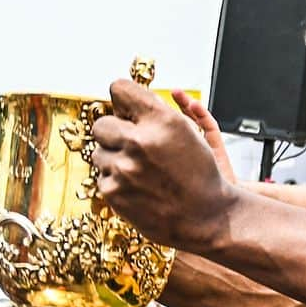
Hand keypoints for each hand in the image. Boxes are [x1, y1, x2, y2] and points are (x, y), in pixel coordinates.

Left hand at [89, 80, 233, 251]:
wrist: (206, 218)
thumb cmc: (199, 175)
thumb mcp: (187, 131)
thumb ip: (154, 112)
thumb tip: (124, 102)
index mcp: (161, 121)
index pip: (119, 89)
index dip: (124, 100)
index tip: (128, 111)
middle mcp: (139, 142)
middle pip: (101, 123)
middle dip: (115, 133)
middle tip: (133, 146)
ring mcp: (124, 169)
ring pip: (99, 151)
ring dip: (115, 159)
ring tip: (140, 171)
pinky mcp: (113, 192)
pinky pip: (102, 176)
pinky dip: (116, 181)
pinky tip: (138, 187)